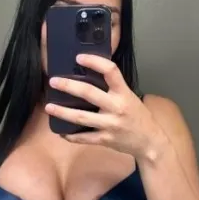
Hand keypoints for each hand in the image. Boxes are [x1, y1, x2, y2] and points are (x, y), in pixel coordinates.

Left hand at [45, 54, 167, 159]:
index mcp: (124, 93)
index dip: (94, 62)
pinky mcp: (105, 139)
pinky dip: (71, 135)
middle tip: (53, 81)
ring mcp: (110, 124)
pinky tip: (61, 131)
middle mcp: (116, 107)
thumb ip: (113, 88)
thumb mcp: (130, 97)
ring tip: (49, 107)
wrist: (150, 141)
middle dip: (68, 86)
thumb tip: (90, 75)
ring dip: (62, 112)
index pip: (110, 71)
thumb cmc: (138, 116)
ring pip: (81, 117)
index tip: (79, 57)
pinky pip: (84, 138)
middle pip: (89, 93)